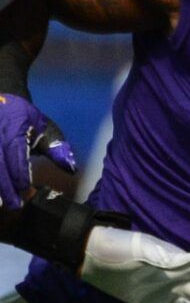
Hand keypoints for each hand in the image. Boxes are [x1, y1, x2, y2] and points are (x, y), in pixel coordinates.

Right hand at [0, 94, 76, 211]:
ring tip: (2, 202)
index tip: (24, 189)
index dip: (19, 172)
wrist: (2, 97)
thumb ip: (55, 148)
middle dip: (5, 185)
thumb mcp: (43, 128)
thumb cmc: (25, 117)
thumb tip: (71, 168)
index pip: (15, 154)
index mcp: (13, 128)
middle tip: (13, 205)